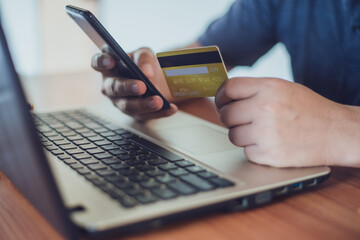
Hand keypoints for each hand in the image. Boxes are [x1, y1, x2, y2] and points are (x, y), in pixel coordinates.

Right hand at [91, 47, 176, 120]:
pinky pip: (147, 115)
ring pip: (129, 106)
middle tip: (141, 86)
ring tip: (158, 101)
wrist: (156, 79)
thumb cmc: (143, 64)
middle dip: (128, 87)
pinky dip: (161, 112)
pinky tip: (171, 108)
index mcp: (109, 67)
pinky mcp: (135, 114)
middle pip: (114, 88)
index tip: (110, 61)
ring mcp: (121, 102)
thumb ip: (143, 58)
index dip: (101, 62)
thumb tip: (146, 72)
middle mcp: (110, 86)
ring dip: (144, 104)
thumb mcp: (145, 54)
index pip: (98, 63)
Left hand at [215, 77, 359, 167]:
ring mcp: (266, 133)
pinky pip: (246, 152)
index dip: (221, 96)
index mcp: (270, 87)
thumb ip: (255, 89)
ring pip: (233, 135)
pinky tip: (270, 144)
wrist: (336, 133)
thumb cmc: (309, 109)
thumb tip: (225, 95)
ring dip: (242, 135)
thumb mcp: (284, 88)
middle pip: (226, 114)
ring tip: (261, 132)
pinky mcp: (268, 155)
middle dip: (230, 118)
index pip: (229, 88)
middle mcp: (266, 108)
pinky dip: (254, 150)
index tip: (222, 102)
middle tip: (242, 120)